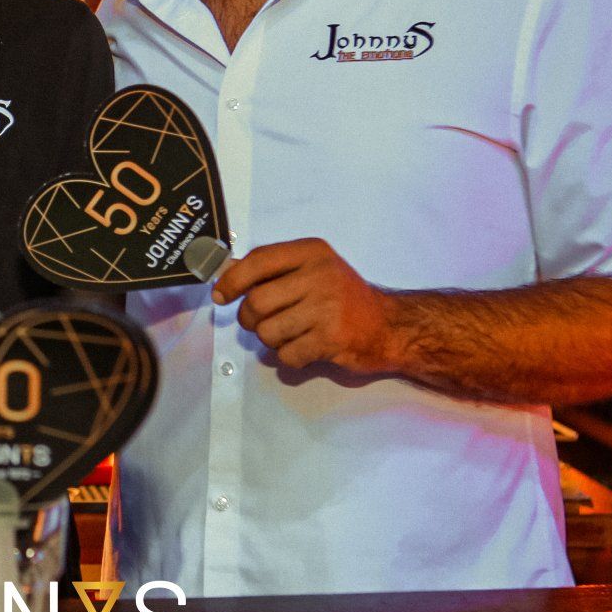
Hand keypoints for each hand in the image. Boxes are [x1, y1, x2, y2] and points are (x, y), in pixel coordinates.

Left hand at [212, 237, 398, 372]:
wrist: (390, 326)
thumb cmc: (344, 298)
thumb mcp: (313, 269)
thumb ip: (273, 269)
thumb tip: (227, 272)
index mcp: (312, 252)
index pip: (258, 260)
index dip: (232, 280)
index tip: (220, 295)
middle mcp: (320, 275)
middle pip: (257, 302)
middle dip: (249, 319)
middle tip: (259, 323)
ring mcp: (328, 307)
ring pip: (268, 332)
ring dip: (272, 340)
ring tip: (292, 334)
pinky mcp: (333, 339)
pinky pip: (286, 355)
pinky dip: (289, 358)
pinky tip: (307, 348)